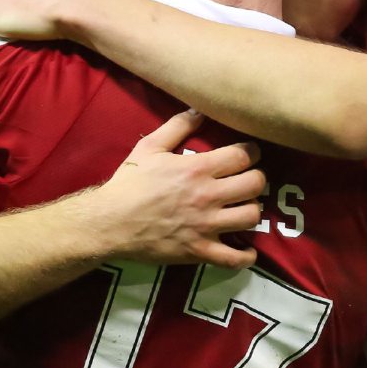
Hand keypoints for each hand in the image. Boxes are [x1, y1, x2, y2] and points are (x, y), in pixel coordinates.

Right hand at [89, 110, 265, 268]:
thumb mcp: (150, 147)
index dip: (252, 152)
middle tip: (248, 180)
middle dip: (257, 179)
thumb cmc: (129, 183)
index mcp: (197, 169)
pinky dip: (246, 255)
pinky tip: (247, 249)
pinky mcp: (199, 251)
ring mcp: (206, 226)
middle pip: (255, 184)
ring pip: (251, 217)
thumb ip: (178, 126)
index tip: (250, 154)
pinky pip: (234, 258)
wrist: (109, 222)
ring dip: (252, 210)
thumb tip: (200, 109)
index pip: (243, 156)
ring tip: (243, 207)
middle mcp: (207, 196)